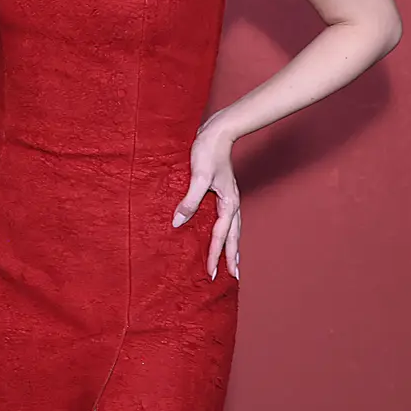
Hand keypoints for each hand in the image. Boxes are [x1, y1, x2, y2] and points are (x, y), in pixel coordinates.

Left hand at [173, 120, 240, 279]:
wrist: (217, 133)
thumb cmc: (207, 152)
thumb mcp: (197, 177)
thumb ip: (189, 201)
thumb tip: (178, 223)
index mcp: (228, 203)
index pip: (220, 236)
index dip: (215, 256)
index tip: (212, 274)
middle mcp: (232, 204)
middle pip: (233, 237)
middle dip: (231, 258)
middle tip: (232, 277)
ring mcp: (229, 199)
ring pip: (233, 230)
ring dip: (231, 247)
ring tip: (232, 263)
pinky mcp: (223, 193)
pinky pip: (227, 219)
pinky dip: (226, 233)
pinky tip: (220, 235)